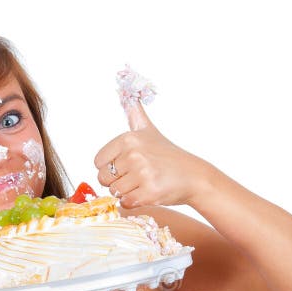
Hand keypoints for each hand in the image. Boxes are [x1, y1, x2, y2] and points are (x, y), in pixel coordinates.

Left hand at [93, 101, 213, 208]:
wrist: (193, 176)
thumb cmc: (168, 155)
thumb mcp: (148, 129)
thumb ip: (134, 112)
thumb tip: (126, 88)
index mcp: (129, 139)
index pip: (98, 161)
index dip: (110, 167)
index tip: (125, 165)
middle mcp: (134, 155)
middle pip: (103, 178)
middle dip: (116, 181)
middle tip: (136, 177)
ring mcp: (142, 174)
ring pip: (115, 191)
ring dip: (126, 192)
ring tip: (143, 183)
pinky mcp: (149, 193)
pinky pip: (125, 202)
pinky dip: (133, 202)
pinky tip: (147, 193)